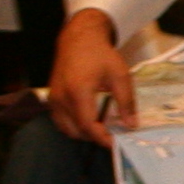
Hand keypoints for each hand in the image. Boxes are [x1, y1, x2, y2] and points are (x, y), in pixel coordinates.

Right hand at [45, 16, 132, 146]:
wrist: (79, 39)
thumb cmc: (101, 55)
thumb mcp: (120, 76)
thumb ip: (126, 103)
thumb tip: (131, 126)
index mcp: (78, 92)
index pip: (88, 126)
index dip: (103, 138)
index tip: (118, 144)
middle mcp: (61, 98)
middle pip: (76, 131)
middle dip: (95, 137)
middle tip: (115, 136)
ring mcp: (53, 99)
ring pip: (66, 128)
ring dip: (84, 133)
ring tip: (105, 129)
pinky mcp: (52, 98)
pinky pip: (60, 120)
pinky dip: (74, 126)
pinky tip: (91, 120)